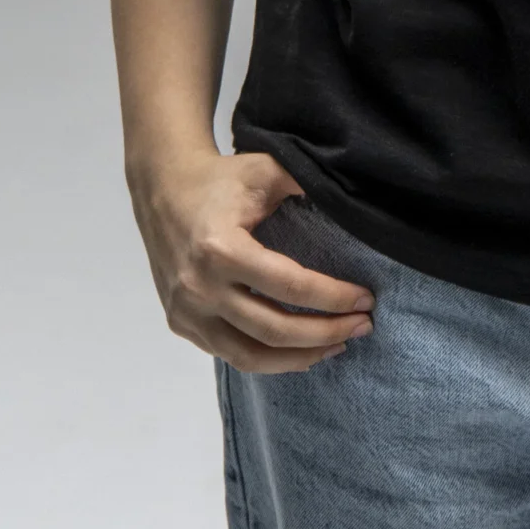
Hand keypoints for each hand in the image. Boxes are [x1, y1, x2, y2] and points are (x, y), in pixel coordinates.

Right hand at [129, 146, 375, 374]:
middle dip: (327, 332)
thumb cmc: (220, 178)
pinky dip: (269, 359)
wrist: (163, 188)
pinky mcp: (181, 323)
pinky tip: (298, 351)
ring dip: (301, 357)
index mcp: (221, 249)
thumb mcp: (265, 169)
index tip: (366, 299)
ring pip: (250, 356)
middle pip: (274, 330)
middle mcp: (199, 288)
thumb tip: (354, 202)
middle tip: (364, 326)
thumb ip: (306, 182)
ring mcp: (187, 311)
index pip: (289, 286)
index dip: (333, 298)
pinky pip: (230, 354)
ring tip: (338, 345)